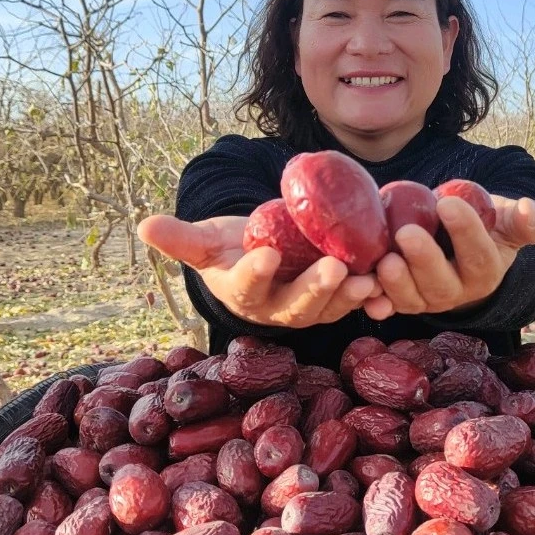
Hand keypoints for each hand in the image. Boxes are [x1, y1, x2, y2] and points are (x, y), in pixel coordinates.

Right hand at [137, 214, 382, 327]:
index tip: (267, 255)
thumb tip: (143, 225)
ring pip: (331, 307)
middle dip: (316, 289)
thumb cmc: (229, 249)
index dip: (256, 273)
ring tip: (370, 278)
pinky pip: (355, 301)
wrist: (261, 256)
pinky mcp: (335, 300)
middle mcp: (278, 310)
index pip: (247, 287)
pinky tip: (391, 282)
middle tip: (334, 268)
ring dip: (351, 295)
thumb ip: (181, 238)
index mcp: (244, 294)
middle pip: (297, 304)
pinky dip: (374, 296)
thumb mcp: (205, 243)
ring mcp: (310, 308)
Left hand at [363, 195, 534, 319]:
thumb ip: (529, 218)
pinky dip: (373, 301)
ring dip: (396, 283)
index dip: (465, 233)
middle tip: (407, 234)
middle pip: (441, 284)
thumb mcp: (509, 221)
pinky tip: (361, 290)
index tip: (448, 204)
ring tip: (384, 260)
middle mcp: (456, 292)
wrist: (454, 242)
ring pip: (411, 298)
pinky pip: (385, 304)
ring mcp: (424, 299)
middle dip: (424, 261)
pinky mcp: (398, 299)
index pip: (479, 256)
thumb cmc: (485, 227)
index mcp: (485, 272)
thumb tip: (531, 211)